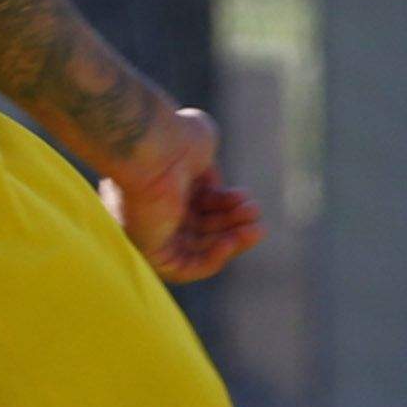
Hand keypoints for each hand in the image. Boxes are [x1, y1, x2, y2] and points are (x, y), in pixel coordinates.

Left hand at [101, 101, 261, 282]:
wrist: (154, 146)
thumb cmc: (174, 139)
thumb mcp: (200, 143)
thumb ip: (208, 160)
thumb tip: (214, 181)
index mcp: (164, 185)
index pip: (201, 205)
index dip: (225, 203)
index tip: (243, 195)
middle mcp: (155, 211)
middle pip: (203, 228)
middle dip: (233, 221)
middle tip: (255, 213)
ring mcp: (152, 231)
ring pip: (199, 248)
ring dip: (232, 240)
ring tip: (255, 227)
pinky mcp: (150, 251)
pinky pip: (185, 267)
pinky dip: (212, 260)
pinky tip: (230, 242)